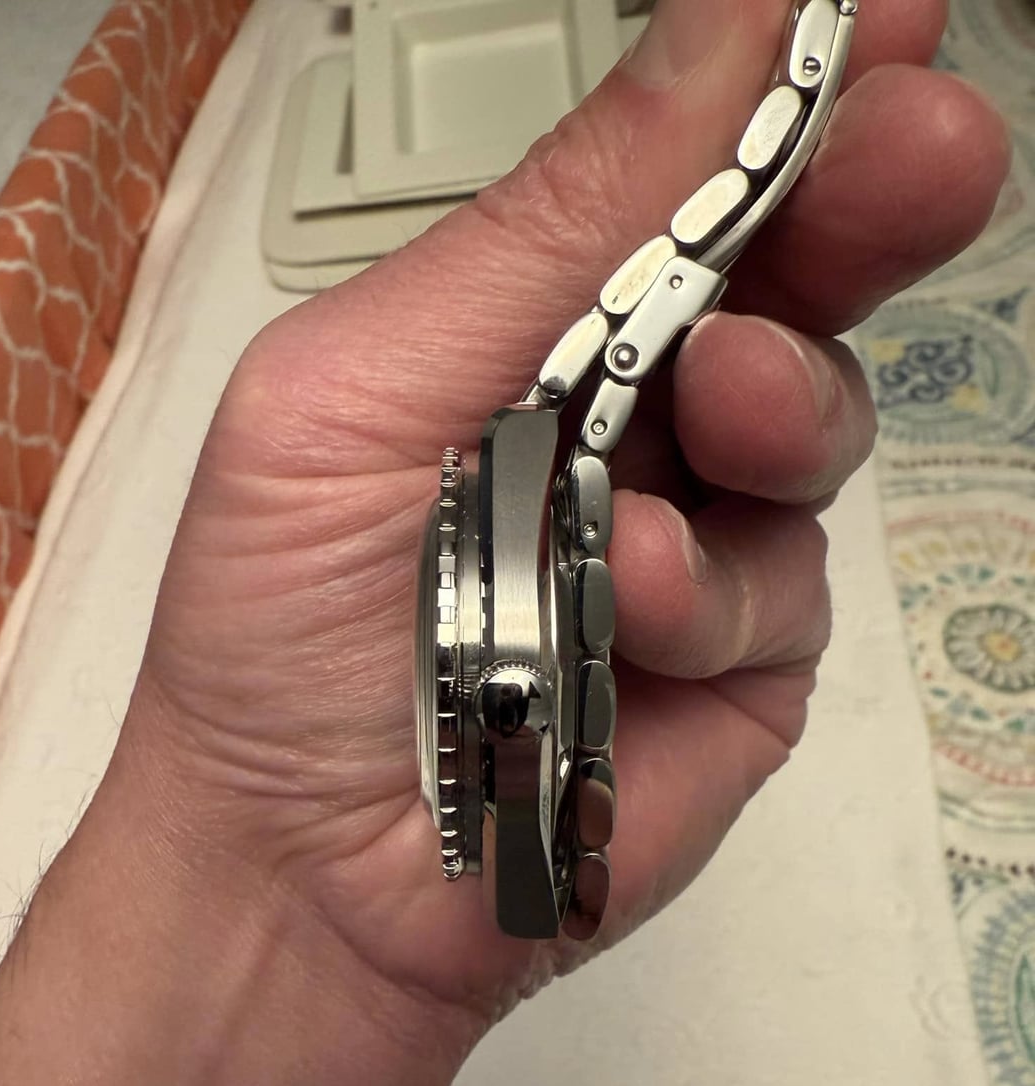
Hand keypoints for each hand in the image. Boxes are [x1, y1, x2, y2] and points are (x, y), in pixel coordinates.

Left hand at [128, 0, 1007, 1022]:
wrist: (305, 877)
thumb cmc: (280, 641)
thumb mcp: (361, 398)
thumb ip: (542, 233)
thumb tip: (715, 34)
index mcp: (522, 326)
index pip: (670, 184)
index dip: (773, 98)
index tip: (865, 22)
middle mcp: (625, 418)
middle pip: (789, 280)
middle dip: (863, 203)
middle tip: (928, 146)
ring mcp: (701, 540)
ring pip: (818, 424)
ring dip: (791, 402)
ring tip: (724, 417)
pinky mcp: (742, 661)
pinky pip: (785, 586)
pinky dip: (717, 586)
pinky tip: (636, 607)